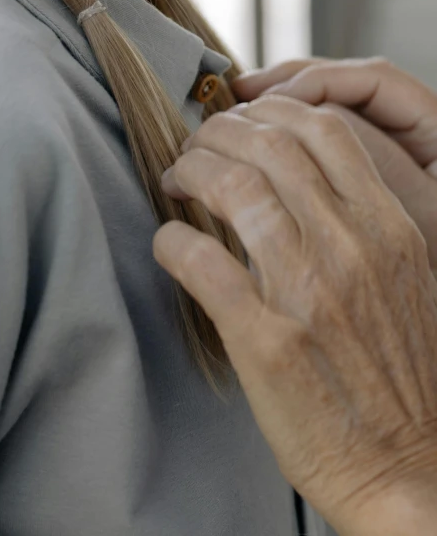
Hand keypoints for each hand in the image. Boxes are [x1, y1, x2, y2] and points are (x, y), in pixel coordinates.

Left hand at [153, 97, 436, 535]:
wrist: (410, 467)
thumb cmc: (402, 372)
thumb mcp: (404, 278)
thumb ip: (360, 222)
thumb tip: (293, 177)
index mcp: (389, 228)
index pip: (324, 129)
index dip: (271, 111)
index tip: (242, 121)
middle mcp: (351, 247)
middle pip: (268, 145)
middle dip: (218, 131)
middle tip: (196, 144)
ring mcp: (307, 290)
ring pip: (232, 187)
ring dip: (190, 171)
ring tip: (176, 179)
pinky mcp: (265, 340)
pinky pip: (200, 261)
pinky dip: (172, 241)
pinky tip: (169, 243)